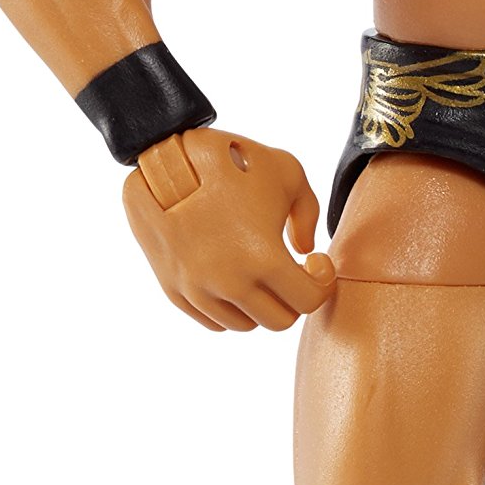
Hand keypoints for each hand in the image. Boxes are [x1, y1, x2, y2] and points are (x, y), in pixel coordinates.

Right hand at [122, 127, 336, 331]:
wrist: (162, 159)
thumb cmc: (231, 162)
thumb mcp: (287, 173)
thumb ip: (308, 215)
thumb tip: (305, 250)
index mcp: (263, 258)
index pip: (308, 301)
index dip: (322, 284)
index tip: (316, 262)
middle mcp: (230, 283)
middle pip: (279, 321)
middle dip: (293, 299)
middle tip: (292, 273)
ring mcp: (198, 290)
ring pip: (245, 325)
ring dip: (260, 305)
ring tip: (260, 274)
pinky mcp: (174, 290)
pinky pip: (212, 320)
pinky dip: (229, 307)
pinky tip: (233, 277)